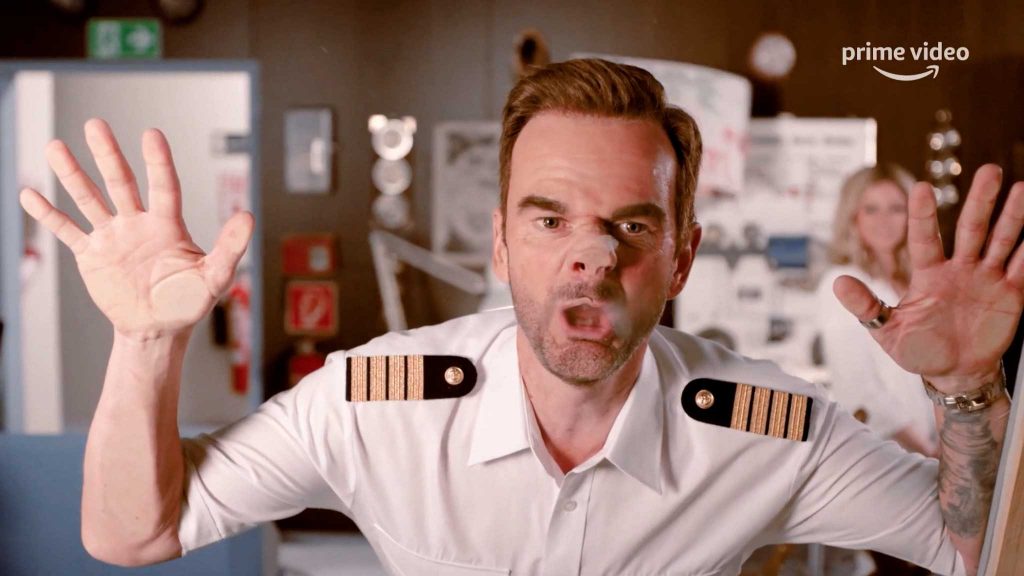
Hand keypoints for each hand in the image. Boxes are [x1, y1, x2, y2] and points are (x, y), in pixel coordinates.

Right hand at [19, 118, 252, 338]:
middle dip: (108, 154)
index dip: (158, 162)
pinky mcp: (91, 255)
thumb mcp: (215, 277)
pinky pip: (67, 230)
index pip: (163, 186)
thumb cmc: (188, 303)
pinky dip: (48, 214)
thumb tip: (248, 216)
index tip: (151, 135)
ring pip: (90, 199)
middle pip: (121, 182)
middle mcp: (138, 223)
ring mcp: (112, 236)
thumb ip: (230, 247)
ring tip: (55, 147)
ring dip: (72, 174)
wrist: (157, 329)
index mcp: (168, 225)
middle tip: (95, 124)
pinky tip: (30, 194)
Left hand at [834, 164, 1023, 392]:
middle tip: (990, 171)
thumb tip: (837, 283)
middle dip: (981, 200)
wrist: (954, 373)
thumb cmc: (918, 350)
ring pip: (1001, 240)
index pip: (925, 238)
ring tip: (1021, 188)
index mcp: (929, 274)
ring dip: (1012, 216)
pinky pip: (1022, 267)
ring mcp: (985, 278)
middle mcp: (959, 269)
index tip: (922, 188)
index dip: (923, 215)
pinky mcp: (1009, 294)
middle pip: (971, 228)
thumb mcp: (887, 331)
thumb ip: (866, 307)